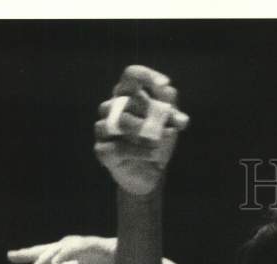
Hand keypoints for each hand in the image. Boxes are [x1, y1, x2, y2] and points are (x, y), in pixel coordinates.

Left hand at [9, 235, 114, 263]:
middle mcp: (89, 257)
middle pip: (55, 253)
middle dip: (33, 254)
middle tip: (10, 256)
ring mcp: (96, 249)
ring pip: (63, 248)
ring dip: (47, 258)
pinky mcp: (104, 245)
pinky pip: (79, 247)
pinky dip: (65, 253)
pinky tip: (53, 262)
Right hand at [95, 65, 189, 195]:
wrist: (150, 174)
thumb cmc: (157, 143)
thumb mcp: (170, 126)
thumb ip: (173, 113)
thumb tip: (174, 102)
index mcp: (127, 96)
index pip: (130, 75)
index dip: (146, 76)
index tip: (165, 84)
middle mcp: (111, 108)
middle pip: (126, 99)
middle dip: (151, 111)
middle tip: (168, 125)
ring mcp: (104, 129)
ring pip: (121, 121)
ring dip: (146, 131)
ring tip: (160, 141)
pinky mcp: (102, 150)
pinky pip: (119, 147)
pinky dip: (141, 151)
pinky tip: (155, 155)